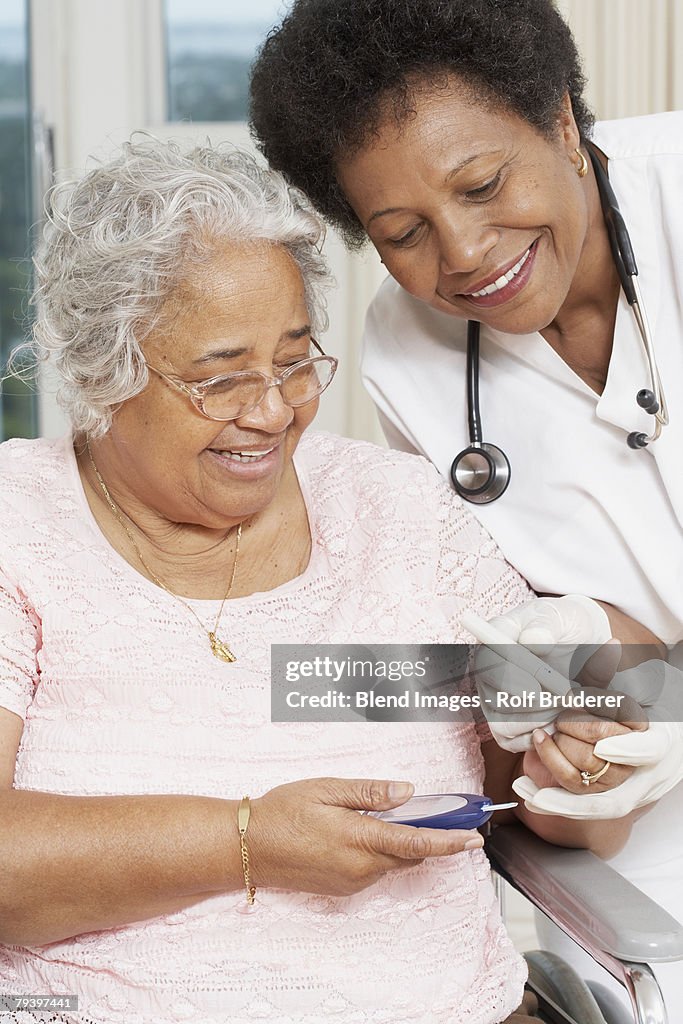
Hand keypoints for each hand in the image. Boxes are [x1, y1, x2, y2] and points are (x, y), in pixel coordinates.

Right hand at [248, 777, 483, 896]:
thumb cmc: (283, 812)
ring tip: (394, 817)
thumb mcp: (327, 790)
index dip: (449, 841)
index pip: (416, 843)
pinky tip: (366, 832)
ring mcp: (352, 881)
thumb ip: (370, 793)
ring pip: (393, 862)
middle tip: (443, 816)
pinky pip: (375, 869)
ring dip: (403, 844)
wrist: (249, 847)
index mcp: (359, 839)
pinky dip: (382, 852)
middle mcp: (360, 867)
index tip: (474, 838)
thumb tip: (407, 792)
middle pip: (410, 855)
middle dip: (430, 838)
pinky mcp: (343, 887)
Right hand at [473, 595, 612, 751]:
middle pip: (493, 698)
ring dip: (538, 720)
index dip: (509, 678)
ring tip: (565, 705)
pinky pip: (511, 741)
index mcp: (495, 637)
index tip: (537, 687)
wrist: (581, 647)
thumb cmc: (567, 628)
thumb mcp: (563, 616)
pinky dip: (537, 736)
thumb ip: (548, 624)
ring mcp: (493, 697)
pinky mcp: (505, 722)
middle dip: (532, 704)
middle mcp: (487, 669)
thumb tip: (533, 640)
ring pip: (503, 724)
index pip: (487, 662)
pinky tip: (558, 721)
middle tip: (564, 697)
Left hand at [513, 660, 682, 818]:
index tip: (603, 747)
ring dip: (561, 791)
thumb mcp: (637, 683)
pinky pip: (584, 809)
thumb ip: (615, 672)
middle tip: (552, 730)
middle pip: (614, 776)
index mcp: (662, 740)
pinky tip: (527, 794)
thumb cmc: (649, 703)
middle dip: (578, 754)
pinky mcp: (611, 799)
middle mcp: (650, 772)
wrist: (661, 731)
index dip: (628, 751)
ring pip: (600, 803)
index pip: (650, 750)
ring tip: (528, 771)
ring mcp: (632, 790)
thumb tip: (611, 646)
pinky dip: (554, 804)